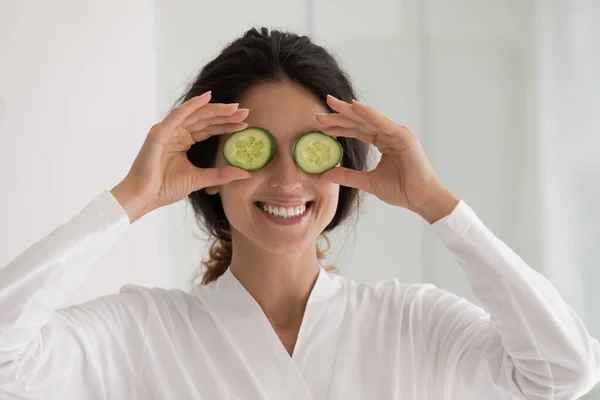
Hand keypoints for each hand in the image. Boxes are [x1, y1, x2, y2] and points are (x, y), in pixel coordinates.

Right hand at [111, 91, 250, 222]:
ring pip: (196, 115)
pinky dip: (193, 105)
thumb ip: (221, 175)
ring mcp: (167, 131)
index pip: (209, 129)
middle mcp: (176, 133)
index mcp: (183, 141)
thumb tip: (245, 174)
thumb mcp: (200, 180)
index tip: (245, 123)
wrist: (144, 197)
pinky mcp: (160, 132)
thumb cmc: (165, 189)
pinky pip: (179, 114)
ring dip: (215, 109)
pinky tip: (208, 97)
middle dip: (225, 115)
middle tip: (245, 111)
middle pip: (205, 120)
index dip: (226, 125)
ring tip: (234, 107)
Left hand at [316, 95, 457, 221]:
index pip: (357, 130)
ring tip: (332, 104)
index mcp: (383, 141)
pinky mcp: (404, 137)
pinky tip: (355, 107)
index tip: (320, 124)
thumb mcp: (368, 182)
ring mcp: (397, 134)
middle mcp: (389, 134)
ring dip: (350, 111)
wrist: (421, 199)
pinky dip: (369, 114)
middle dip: (340, 115)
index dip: (339, 126)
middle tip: (319, 111)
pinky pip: (383, 123)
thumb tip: (325, 174)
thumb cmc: (401, 190)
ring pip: (368, 119)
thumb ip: (348, 176)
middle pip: (360, 122)